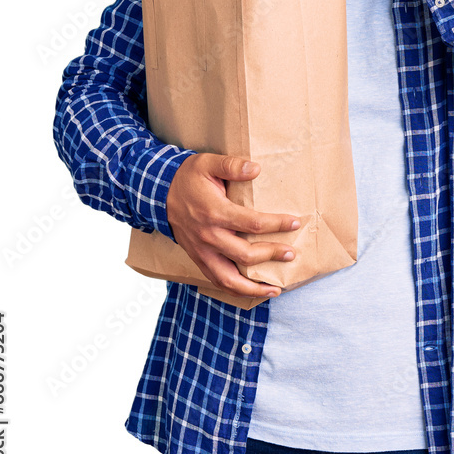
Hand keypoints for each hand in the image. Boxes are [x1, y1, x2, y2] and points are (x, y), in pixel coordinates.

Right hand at [166, 153, 300, 297]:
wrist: (158, 194)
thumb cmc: (187, 178)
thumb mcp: (207, 163)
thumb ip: (231, 165)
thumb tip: (256, 168)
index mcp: (215, 212)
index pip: (254, 223)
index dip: (277, 224)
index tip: (295, 223)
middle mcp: (209, 237)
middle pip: (246, 254)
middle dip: (272, 255)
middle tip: (291, 253)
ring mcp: (202, 252)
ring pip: (230, 279)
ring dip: (254, 287)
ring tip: (276, 289)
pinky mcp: (198, 259)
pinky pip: (218, 281)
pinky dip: (236, 290)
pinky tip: (252, 290)